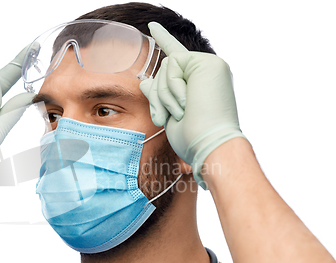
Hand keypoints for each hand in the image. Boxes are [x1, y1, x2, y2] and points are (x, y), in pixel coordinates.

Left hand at [139, 22, 246, 188]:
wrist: (209, 145)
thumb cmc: (192, 137)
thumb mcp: (169, 113)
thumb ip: (160, 93)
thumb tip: (145, 81)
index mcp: (199, 83)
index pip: (177, 57)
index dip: (164, 39)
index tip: (151, 26)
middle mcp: (206, 71)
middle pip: (164, 68)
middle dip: (157, 95)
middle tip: (163, 118)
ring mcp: (209, 65)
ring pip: (166, 66)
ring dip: (164, 94)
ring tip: (179, 113)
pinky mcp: (208, 62)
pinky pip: (174, 64)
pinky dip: (172, 87)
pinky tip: (186, 102)